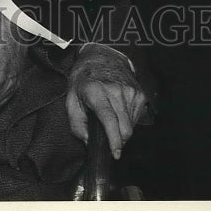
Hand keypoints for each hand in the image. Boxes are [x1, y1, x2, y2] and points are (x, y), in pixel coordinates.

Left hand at [66, 44, 147, 159]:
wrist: (102, 56)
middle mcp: (115, 91)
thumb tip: (88, 142)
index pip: (109, 120)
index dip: (114, 140)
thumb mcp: (71, 98)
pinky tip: (118, 111)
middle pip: (125, 129)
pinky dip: (128, 121)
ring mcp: (130, 91)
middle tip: (108, 139)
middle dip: (118, 140)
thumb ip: (76, 123)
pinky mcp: (139, 93)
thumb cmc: (84, 78)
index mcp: (96, 92)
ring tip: (110, 117)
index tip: (115, 153)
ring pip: (131, 126)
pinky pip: (136, 118)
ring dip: (122, 130)